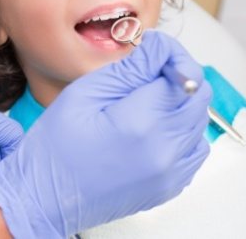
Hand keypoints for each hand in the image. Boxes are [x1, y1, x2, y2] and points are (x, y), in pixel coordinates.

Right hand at [0, 30, 211, 237]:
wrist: (46, 198)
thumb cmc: (55, 147)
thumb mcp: (84, 93)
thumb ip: (129, 69)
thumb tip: (159, 47)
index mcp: (140, 123)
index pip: (184, 73)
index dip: (170, 54)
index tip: (153, 51)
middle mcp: (164, 151)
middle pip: (199, 95)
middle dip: (178, 74)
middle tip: (146, 72)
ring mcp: (171, 173)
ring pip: (199, 120)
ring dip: (179, 101)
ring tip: (145, 101)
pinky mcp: (170, 186)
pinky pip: (194, 147)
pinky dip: (181, 129)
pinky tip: (152, 126)